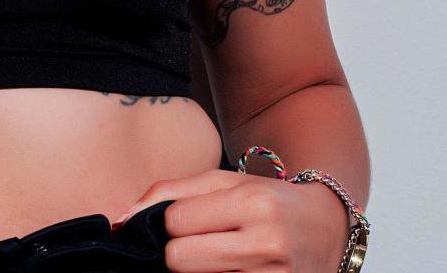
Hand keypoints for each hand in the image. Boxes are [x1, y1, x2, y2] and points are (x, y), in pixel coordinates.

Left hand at [113, 168, 350, 272]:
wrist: (327, 227)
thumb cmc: (267, 200)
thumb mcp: (224, 182)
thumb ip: (170, 192)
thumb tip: (119, 217)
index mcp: (252, 203)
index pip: (176, 221)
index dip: (167, 223)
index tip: (179, 223)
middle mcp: (266, 243)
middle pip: (180, 259)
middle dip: (177, 252)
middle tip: (194, 245)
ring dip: (196, 271)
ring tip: (212, 258)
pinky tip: (224, 270)